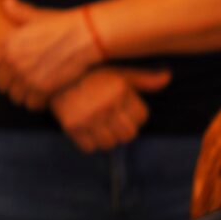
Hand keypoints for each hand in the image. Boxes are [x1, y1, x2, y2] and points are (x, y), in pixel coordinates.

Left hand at [0, 0, 106, 103]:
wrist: (85, 36)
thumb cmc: (63, 24)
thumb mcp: (37, 15)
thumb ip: (18, 12)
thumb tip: (7, 1)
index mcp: (7, 44)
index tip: (8, 70)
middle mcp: (13, 62)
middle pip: (1, 85)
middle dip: (11, 84)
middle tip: (24, 82)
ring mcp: (26, 77)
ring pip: (15, 97)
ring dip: (24, 95)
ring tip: (34, 90)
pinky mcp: (42, 89)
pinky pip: (31, 104)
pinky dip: (37, 103)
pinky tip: (45, 96)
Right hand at [49, 67, 169, 150]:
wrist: (52, 74)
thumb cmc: (91, 73)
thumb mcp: (119, 71)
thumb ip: (143, 78)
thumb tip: (168, 77)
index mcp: (119, 90)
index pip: (142, 118)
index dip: (135, 115)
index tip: (124, 109)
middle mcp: (105, 105)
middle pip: (128, 135)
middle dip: (123, 129)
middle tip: (113, 119)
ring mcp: (88, 117)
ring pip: (110, 144)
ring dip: (107, 137)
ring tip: (100, 124)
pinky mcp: (71, 126)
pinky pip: (90, 148)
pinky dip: (90, 142)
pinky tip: (87, 130)